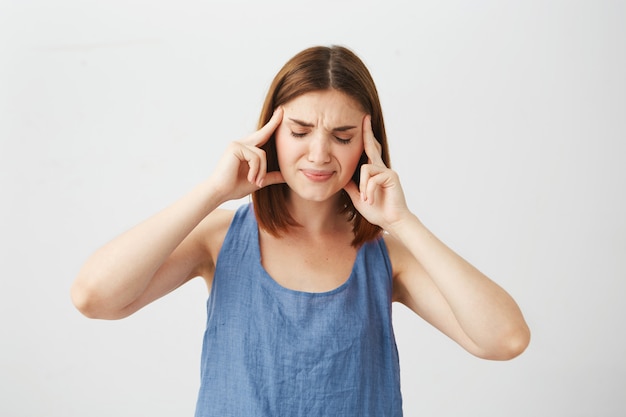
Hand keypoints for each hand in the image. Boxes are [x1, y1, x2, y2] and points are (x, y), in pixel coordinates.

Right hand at [210, 107, 284, 202]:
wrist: (219, 192)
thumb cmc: (234, 187)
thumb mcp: (258, 180)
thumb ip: (270, 176)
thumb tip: (286, 176)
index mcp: (246, 149)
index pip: (262, 136)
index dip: (271, 126)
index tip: (280, 114)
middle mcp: (241, 144)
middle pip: (263, 134)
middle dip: (274, 122)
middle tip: (283, 109)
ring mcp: (237, 144)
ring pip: (262, 154)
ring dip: (261, 171)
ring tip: (256, 182)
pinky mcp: (235, 147)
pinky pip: (255, 157)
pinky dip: (256, 170)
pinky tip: (251, 178)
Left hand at [343, 115, 409, 230]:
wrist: (392, 221)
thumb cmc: (377, 210)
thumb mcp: (358, 197)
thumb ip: (351, 185)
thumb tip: (340, 175)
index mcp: (373, 171)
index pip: (367, 151)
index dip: (365, 137)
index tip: (363, 122)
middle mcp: (381, 167)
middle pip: (372, 146)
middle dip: (367, 132)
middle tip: (365, 118)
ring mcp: (387, 171)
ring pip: (365, 169)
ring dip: (363, 188)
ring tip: (367, 200)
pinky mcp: (391, 176)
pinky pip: (372, 178)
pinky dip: (369, 191)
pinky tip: (371, 201)